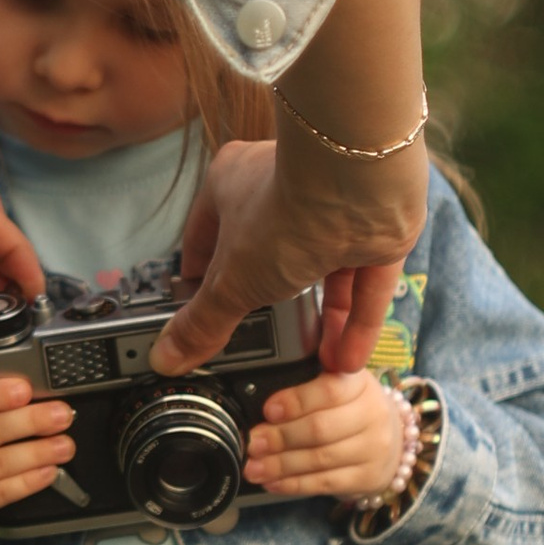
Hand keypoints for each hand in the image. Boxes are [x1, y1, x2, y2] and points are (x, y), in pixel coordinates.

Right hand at [152, 134, 426, 378]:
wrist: (362, 184)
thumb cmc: (284, 208)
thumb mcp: (231, 280)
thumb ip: (203, 321)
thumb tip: (168, 356)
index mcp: (233, 184)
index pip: (206, 234)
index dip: (198, 273)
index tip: (196, 309)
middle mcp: (284, 192)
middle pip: (267, 256)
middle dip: (266, 302)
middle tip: (257, 340)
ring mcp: (334, 211)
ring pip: (322, 275)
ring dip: (318, 321)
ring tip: (309, 361)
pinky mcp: (376, 233)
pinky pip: (363, 286)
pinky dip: (356, 322)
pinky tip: (345, 360)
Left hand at [244, 367, 406, 502]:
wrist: (392, 440)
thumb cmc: (352, 410)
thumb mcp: (340, 387)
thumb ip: (307, 387)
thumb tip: (262, 404)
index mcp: (360, 383)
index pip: (330, 390)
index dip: (297, 401)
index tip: (269, 410)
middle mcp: (373, 413)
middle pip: (321, 428)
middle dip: (280, 437)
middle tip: (253, 443)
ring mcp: (374, 448)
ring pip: (320, 458)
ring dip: (281, 465)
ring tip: (254, 467)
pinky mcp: (368, 477)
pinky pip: (325, 483)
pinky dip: (294, 484)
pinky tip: (273, 482)